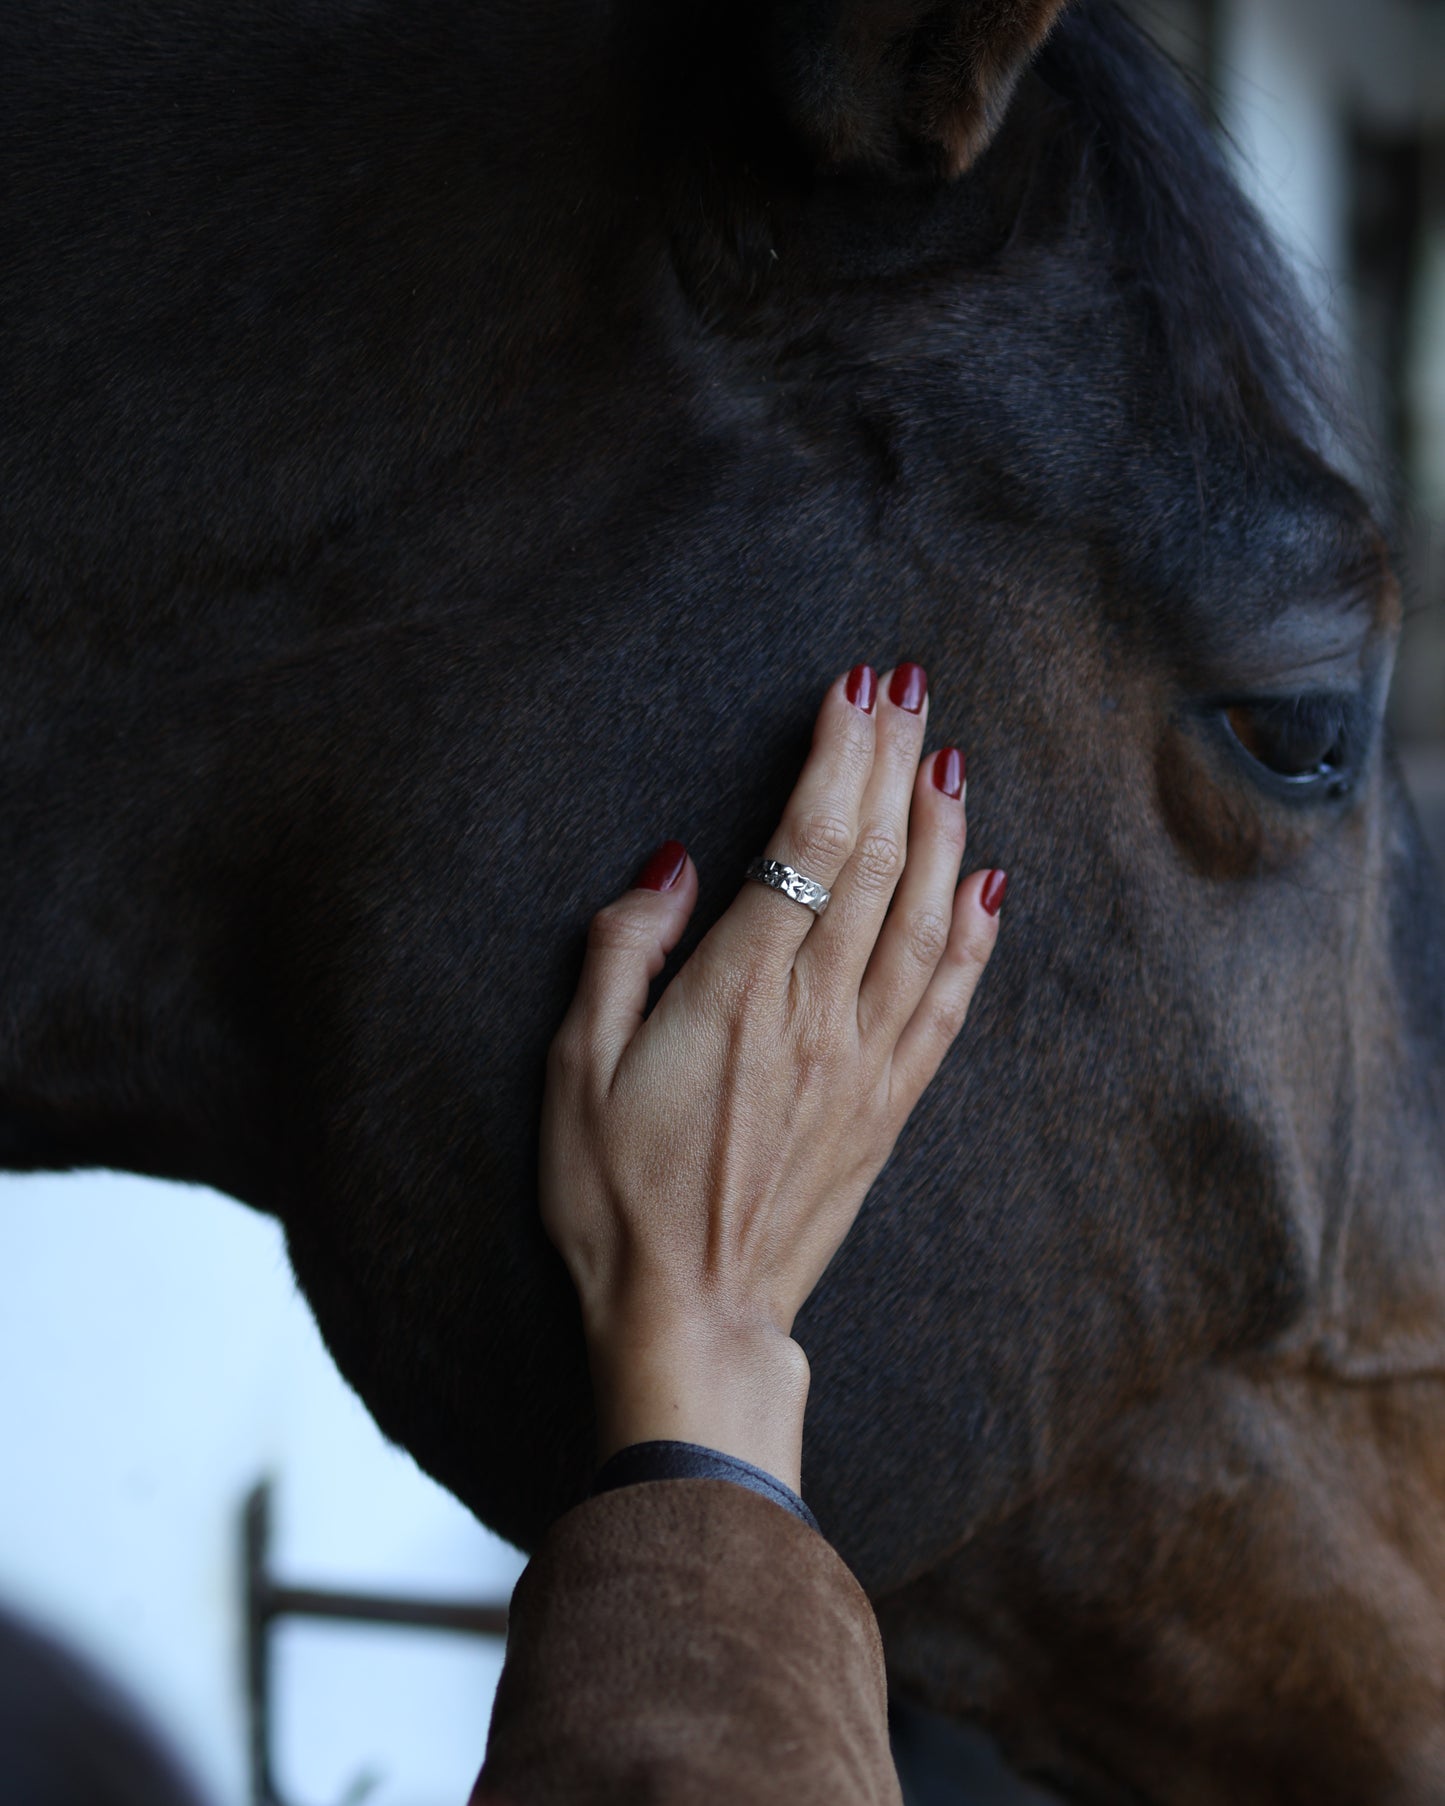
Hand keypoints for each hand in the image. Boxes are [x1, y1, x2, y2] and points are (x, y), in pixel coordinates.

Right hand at [540, 663, 1005, 1492]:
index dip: (839, 756)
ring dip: (942, 830)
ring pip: (925, 919)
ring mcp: (865, 1061)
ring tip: (948, 760)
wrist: (691, 1318)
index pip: (808, 841)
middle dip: (895, 763)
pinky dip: (973, 939)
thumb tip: (674, 866)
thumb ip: (622, 951)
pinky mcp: (888, 1107)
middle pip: (878, 859)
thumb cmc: (614, 1199)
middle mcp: (819, 1013)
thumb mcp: (574, 1068)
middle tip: (910, 689)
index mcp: (739, 990)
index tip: (856, 690)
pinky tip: (988, 887)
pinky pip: (946, 1004)